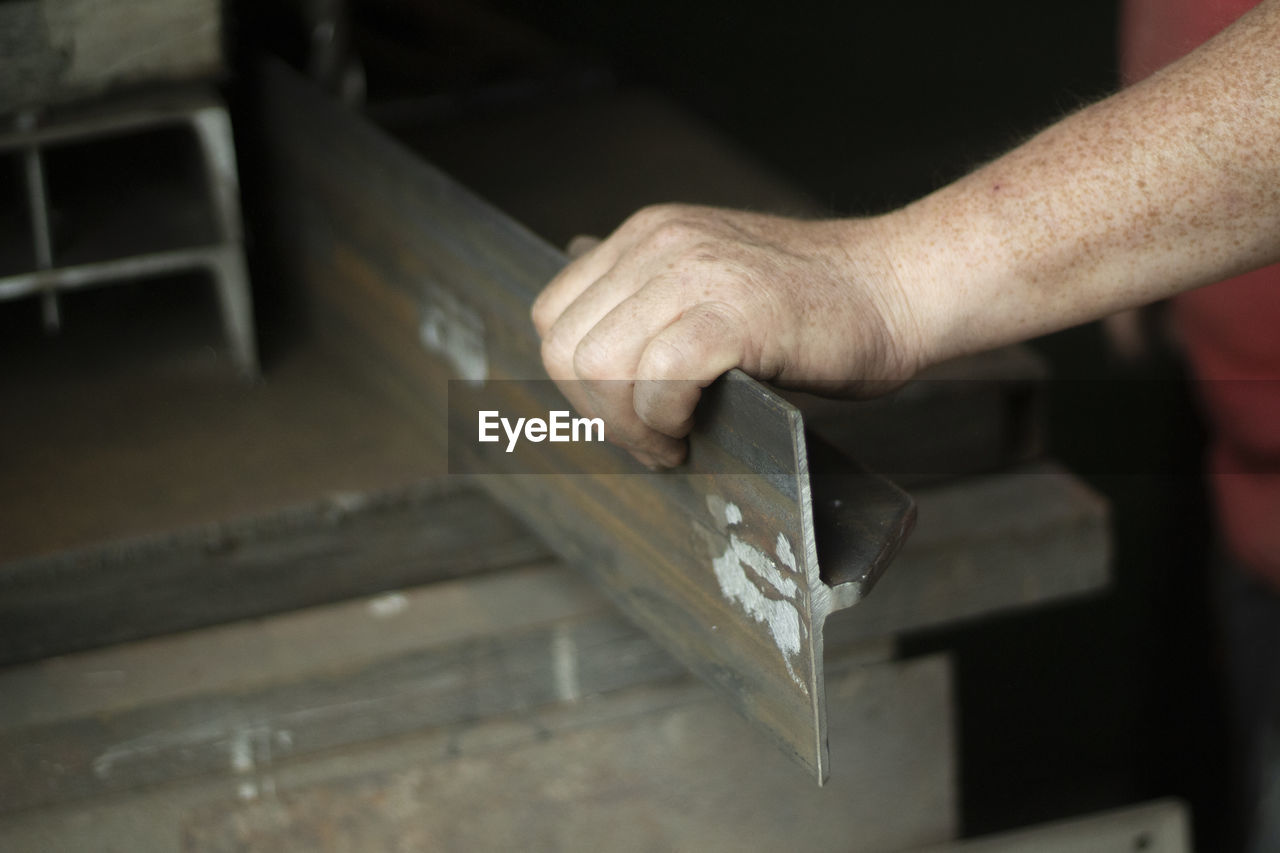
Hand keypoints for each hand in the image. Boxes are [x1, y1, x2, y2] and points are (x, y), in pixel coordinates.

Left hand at [531, 204, 926, 467]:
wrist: (898, 286)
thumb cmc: (815, 306)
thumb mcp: (712, 285)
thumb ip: (653, 313)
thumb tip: (596, 382)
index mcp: (647, 235)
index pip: (556, 315)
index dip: (578, 382)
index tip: (622, 416)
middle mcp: (659, 243)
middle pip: (567, 348)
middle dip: (598, 414)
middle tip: (650, 442)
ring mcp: (695, 272)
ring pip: (602, 367)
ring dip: (629, 425)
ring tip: (671, 441)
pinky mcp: (734, 311)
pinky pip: (660, 378)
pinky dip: (665, 421)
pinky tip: (692, 432)